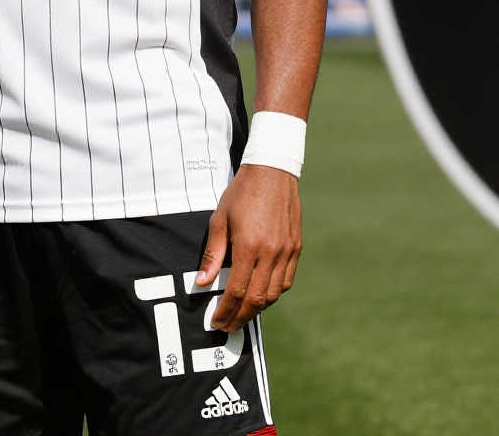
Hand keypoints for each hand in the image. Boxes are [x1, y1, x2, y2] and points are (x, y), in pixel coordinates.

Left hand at [196, 164, 300, 331]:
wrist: (272, 171)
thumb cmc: (242, 193)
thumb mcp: (219, 219)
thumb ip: (213, 254)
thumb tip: (202, 282)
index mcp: (249, 246)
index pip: (237, 291)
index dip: (226, 310)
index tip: (217, 321)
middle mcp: (271, 253)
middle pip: (257, 299)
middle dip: (241, 317)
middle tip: (228, 326)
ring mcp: (287, 251)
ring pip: (274, 293)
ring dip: (258, 309)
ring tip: (243, 314)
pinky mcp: (296, 247)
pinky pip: (287, 281)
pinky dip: (274, 293)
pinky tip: (262, 296)